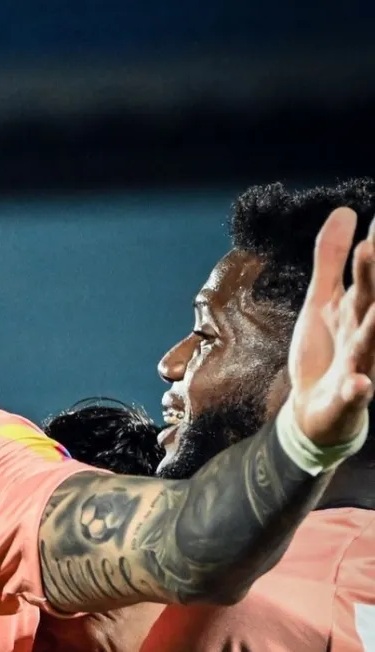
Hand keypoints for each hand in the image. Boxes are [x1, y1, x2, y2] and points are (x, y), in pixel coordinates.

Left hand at [289, 207, 374, 445]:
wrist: (315, 408)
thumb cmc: (326, 349)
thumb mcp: (322, 299)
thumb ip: (330, 258)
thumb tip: (345, 211)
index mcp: (357, 307)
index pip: (368, 274)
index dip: (370, 253)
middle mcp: (364, 332)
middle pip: (371, 302)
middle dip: (374, 277)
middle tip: (371, 247)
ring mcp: (360, 364)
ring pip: (370, 343)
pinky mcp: (347, 396)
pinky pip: (355, 393)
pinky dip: (358, 388)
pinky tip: (361, 382)